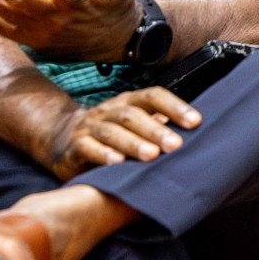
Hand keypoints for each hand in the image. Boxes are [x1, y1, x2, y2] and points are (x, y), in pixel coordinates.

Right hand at [42, 87, 200, 179]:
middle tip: (175, 145)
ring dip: (132, 143)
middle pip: (132, 114)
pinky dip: (102, 154)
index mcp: (127, 103)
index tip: (195, 122)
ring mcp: (89, 127)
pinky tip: (116, 162)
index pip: (152, 96)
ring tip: (151, 155)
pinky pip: (87, 147)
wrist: (61, 139)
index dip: (174, 107)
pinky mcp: (73, 147)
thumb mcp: (133, 126)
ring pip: (111, 131)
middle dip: (155, 130)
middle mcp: (108, 111)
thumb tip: (197, 134)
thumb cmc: (109, 135)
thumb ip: (158, 127)